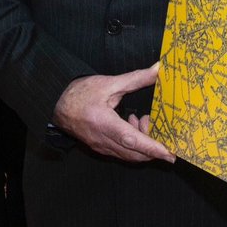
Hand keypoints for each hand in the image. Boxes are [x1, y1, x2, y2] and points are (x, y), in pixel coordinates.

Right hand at [52, 67, 173, 163]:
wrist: (56, 105)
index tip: (170, 154)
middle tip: (151, 121)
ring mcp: (101, 147)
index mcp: (104, 123)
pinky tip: (129, 125)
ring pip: (130, 156)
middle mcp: (103, 140)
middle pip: (135, 154)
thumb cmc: (79, 93)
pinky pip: (122, 153)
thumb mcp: (108, 83)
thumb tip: (158, 70)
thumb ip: (136, 79)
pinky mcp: (100, 148)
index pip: (132, 140)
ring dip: (142, 144)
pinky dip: (133, 145)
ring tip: (139, 120)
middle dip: (152, 144)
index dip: (153, 147)